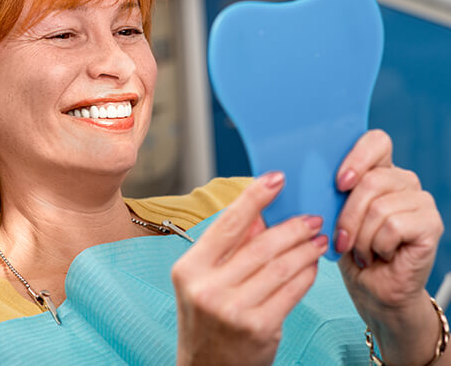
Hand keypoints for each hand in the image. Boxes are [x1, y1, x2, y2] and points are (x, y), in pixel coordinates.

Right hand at [172, 172, 327, 365]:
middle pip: (261, 245)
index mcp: (189, 268)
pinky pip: (292, 291)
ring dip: (305, 249)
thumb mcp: (205, 281)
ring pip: (281, 266)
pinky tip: (313, 266)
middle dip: (292, 227)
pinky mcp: (259, 329)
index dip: (254, 197)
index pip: (227, 224)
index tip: (276, 178)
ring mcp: (233, 310)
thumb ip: (230, 248)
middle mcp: (207, 288)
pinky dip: (306, 274)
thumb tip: (262, 214)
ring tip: (318, 239)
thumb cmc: (208, 321)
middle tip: (312, 218)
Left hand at [334, 129, 443, 364]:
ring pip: (380, 206)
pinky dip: (378, 245)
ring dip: (361, 236)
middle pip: (372, 180)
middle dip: (348, 215)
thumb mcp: (331, 214)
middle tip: (342, 239)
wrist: (371, 289)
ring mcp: (420, 201)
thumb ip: (329, 190)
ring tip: (361, 250)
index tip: (338, 183)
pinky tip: (380, 255)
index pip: (376, 141)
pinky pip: (394, 225)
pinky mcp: (431, 224)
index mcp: (378, 170)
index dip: (357, 157)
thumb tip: (303, 173)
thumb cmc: (348, 249)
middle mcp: (403, 180)